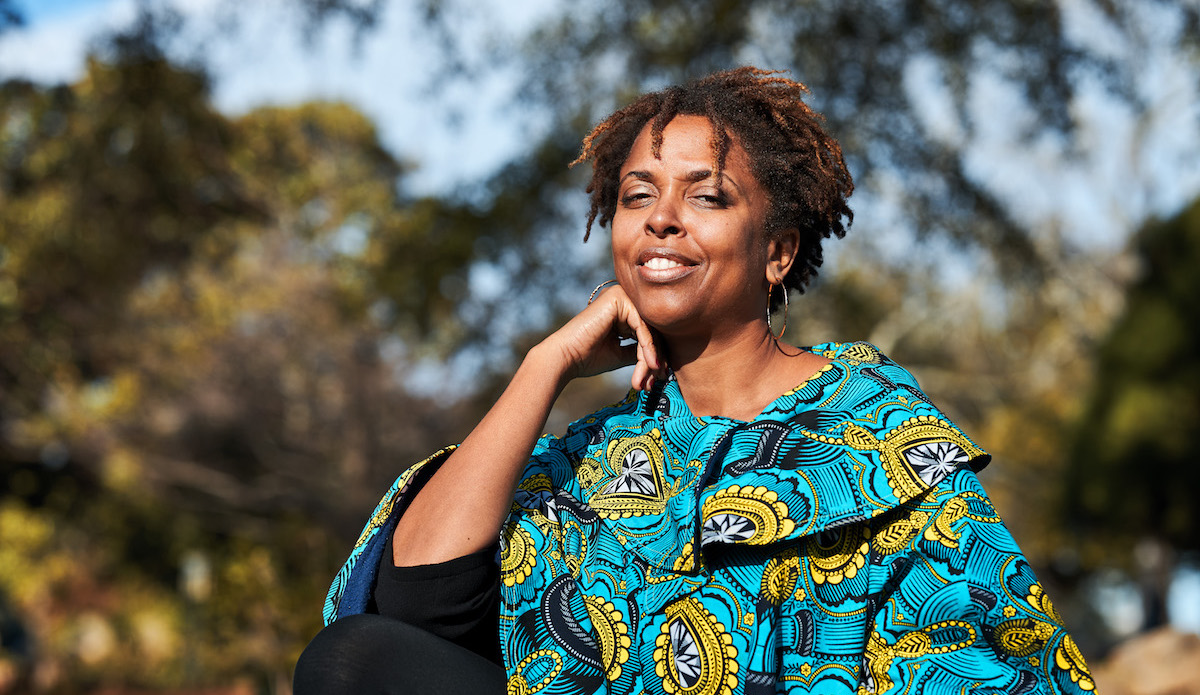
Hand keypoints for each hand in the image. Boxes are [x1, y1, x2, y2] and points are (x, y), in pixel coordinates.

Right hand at [542, 284, 665, 390]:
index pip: (648, 331)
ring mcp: (620, 296)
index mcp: (622, 309)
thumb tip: (662, 359)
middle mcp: (622, 298)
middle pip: (651, 328)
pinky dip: (647, 346)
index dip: (657, 354)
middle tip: (660, 378)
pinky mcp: (617, 299)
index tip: (661, 376)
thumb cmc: (588, 358)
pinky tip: (650, 364)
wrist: (565, 359)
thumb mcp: (622, 353)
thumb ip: (640, 350)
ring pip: (648, 328)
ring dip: (652, 355)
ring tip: (652, 376)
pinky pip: (641, 325)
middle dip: (657, 356)